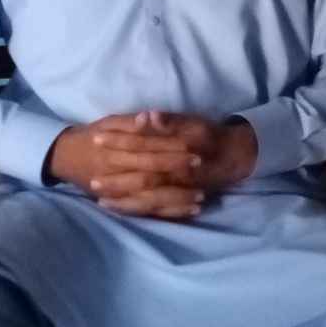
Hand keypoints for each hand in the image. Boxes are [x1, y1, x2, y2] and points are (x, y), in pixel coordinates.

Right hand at [45, 111, 205, 219]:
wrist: (63, 157)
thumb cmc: (90, 135)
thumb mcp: (107, 123)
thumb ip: (129, 122)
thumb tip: (149, 116)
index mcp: (112, 152)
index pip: (147, 151)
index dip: (170, 150)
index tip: (194, 149)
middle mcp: (115, 175)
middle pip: (150, 176)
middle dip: (177, 174)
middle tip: (202, 170)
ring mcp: (118, 193)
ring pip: (150, 199)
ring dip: (177, 199)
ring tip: (202, 197)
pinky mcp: (122, 204)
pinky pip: (149, 212)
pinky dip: (170, 212)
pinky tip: (191, 211)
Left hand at [87, 110, 257, 217]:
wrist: (234, 157)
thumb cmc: (209, 136)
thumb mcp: (193, 123)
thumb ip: (169, 121)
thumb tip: (148, 115)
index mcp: (177, 150)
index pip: (142, 146)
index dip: (119, 142)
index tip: (96, 138)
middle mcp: (177, 173)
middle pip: (141, 178)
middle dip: (115, 180)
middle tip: (91, 181)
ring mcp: (178, 190)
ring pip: (147, 199)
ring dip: (123, 199)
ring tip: (98, 199)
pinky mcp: (179, 200)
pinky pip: (156, 210)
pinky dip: (136, 210)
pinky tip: (118, 209)